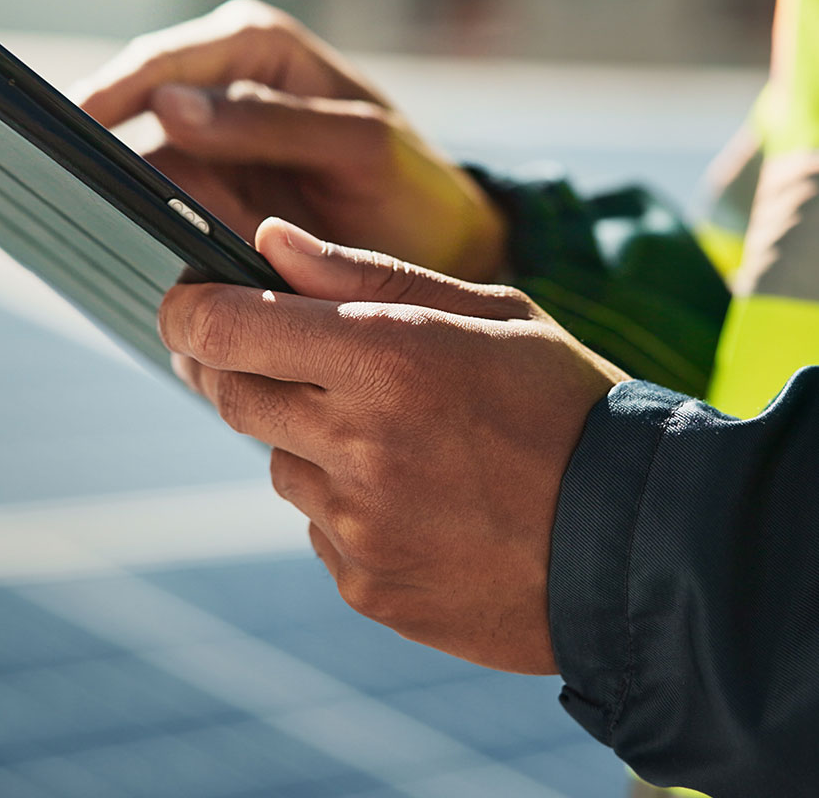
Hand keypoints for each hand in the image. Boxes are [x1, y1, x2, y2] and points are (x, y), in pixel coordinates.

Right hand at [79, 0, 506, 282]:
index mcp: (256, 49)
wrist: (436, 245)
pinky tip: (112, 254)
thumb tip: (169, 107)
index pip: (163, 62)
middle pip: (133, 111)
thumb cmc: (410, 181)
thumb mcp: (359, 144)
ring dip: (107, 194)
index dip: (108, 93)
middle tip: (42, 182)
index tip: (61, 129)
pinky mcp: (210, 199)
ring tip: (64, 223)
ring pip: (137, 166)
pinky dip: (138, 230)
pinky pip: (159, 210)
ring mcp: (213, 148)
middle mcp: (223, 90)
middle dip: (90, 145)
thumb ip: (272, 121)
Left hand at [160, 218, 628, 673]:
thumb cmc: (566, 405)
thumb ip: (365, 273)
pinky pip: (318, 527)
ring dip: (307, 437)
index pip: (226, 326)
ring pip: (277, 462)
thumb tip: (267, 239)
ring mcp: (357, 523)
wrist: (638, 544)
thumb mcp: (486, 312)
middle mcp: (357, 442)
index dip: (188, 308)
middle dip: (239, 365)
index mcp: (386, 356)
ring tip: (394, 435)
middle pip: (230, 394)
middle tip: (283, 353)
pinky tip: (415, 496)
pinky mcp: (366, 584)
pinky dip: (344, 502)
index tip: (185, 300)